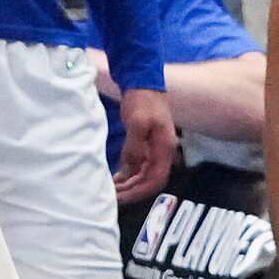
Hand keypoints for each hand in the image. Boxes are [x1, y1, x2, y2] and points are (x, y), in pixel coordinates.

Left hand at [114, 87, 175, 203]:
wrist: (143, 81)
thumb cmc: (142, 101)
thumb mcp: (136, 124)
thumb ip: (133, 149)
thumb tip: (128, 172)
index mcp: (165, 149)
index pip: (156, 180)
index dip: (140, 191)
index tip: (122, 197)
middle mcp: (163, 152)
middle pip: (151, 180)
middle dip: (133, 190)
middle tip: (113, 196)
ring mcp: (155, 148)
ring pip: (145, 174)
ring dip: (130, 184)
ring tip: (113, 189)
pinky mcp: (147, 144)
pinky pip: (140, 165)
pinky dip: (129, 174)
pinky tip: (117, 176)